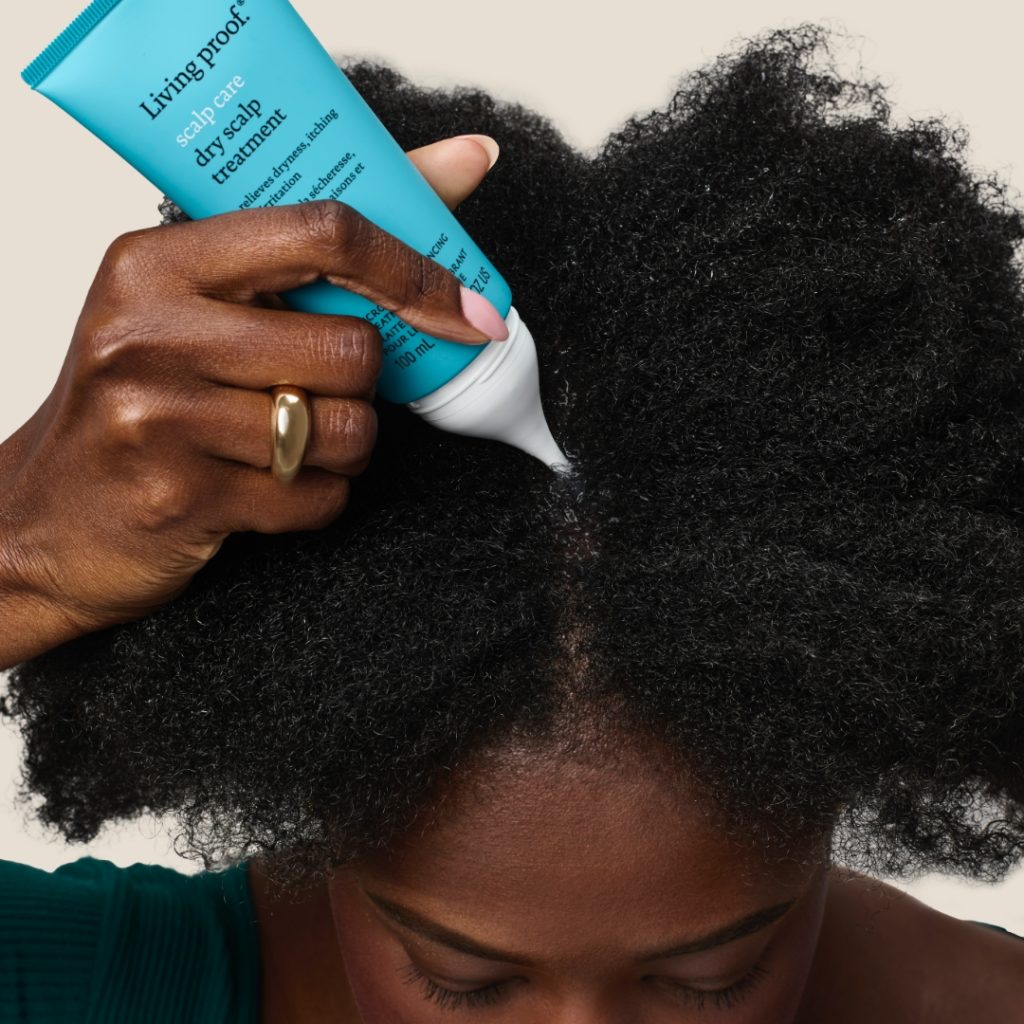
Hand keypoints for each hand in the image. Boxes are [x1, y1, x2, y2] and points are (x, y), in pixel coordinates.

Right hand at [0, 135, 501, 668]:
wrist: (48, 519)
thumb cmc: (144, 397)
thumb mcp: (199, 304)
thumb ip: (320, 246)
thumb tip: (468, 161)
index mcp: (159, 262)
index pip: (324, 233)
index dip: (416, 272)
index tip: (471, 312)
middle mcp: (152, 331)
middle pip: (351, 350)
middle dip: (361, 387)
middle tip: (317, 393)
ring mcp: (158, 417)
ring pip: (345, 430)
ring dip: (343, 447)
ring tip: (289, 442)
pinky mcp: (181, 496)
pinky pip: (319, 498)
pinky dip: (317, 499)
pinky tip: (268, 488)